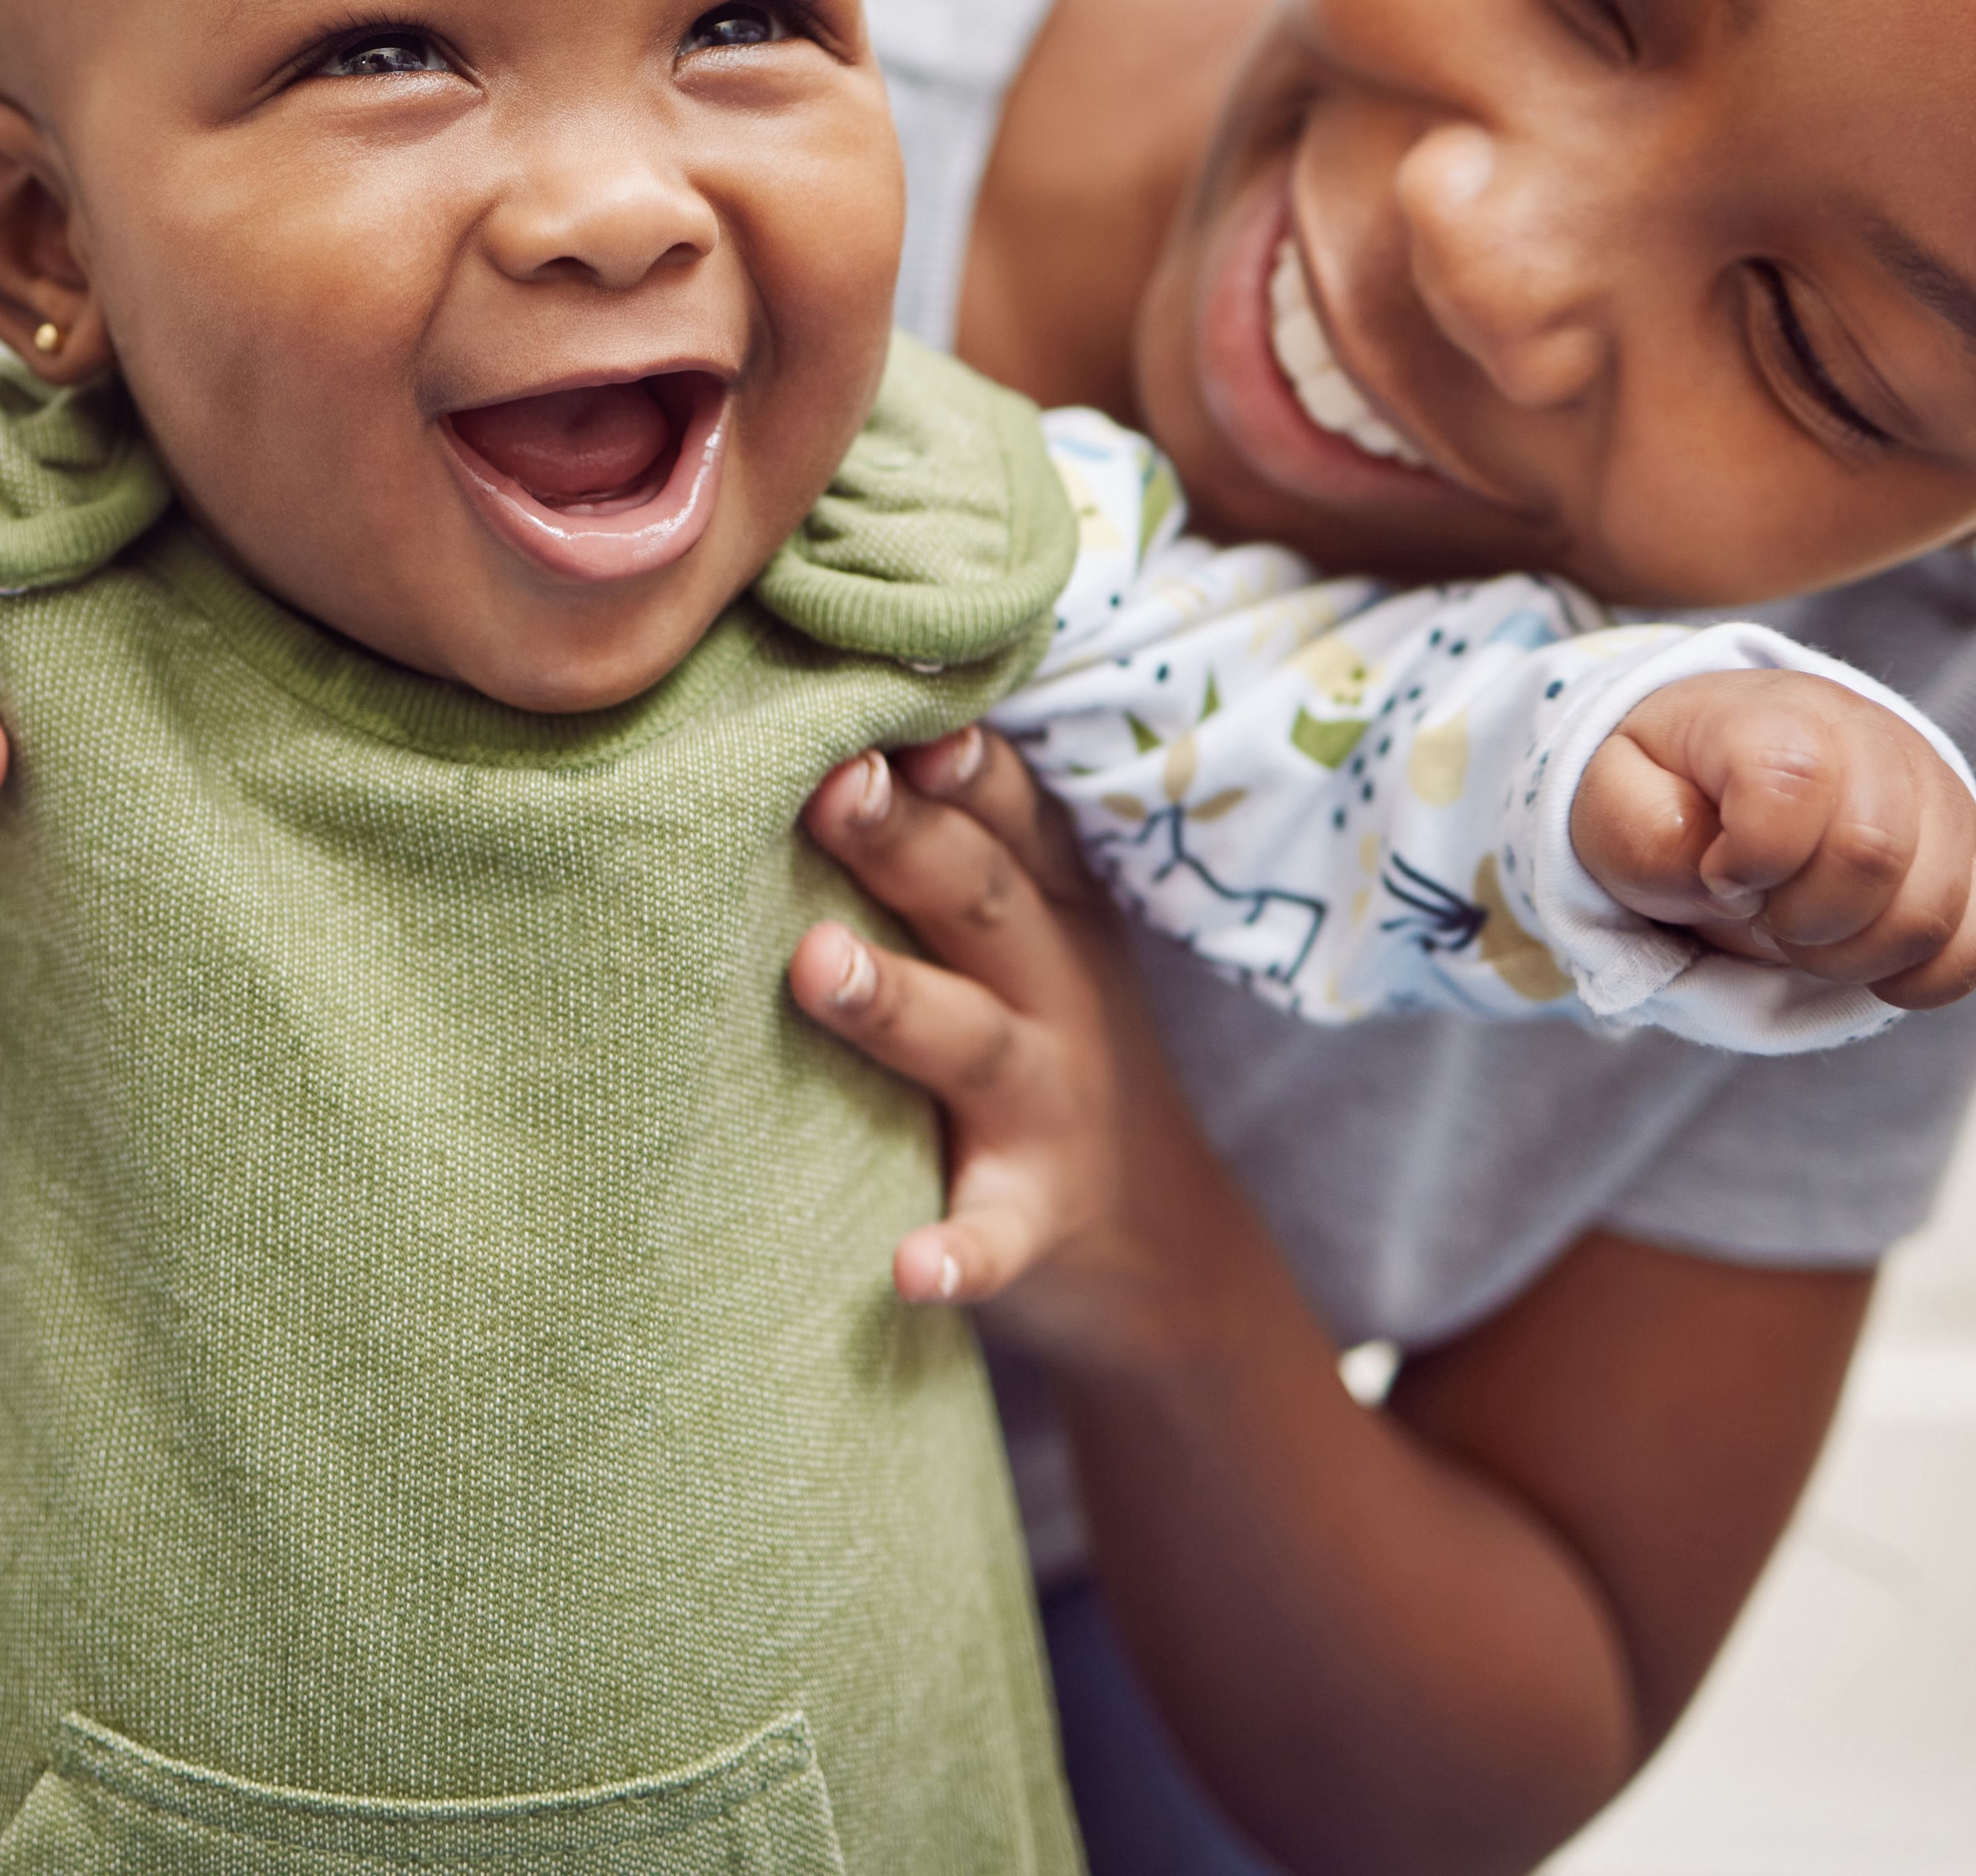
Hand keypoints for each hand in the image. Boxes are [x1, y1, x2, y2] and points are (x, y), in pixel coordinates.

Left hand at [783, 728, 1182, 1369]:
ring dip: (895, 1001)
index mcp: (1046, 909)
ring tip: (814, 965)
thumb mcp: (1030, 932)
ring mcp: (1050, 1105)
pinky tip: (910, 1270)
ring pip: (972, 1039)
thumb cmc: (1042, 1045)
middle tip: (833, 786)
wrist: (1161, 1243)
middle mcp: (1054, 991)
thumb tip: (824, 726)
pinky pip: (998, 1233)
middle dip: (908, 839)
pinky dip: (961, 1252)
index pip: (1006, 811)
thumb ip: (954, 839)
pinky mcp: (1039, 1217)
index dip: (957, 757)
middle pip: (980, 900)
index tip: (879, 706)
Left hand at [1574, 669, 1975, 1010]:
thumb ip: (1643, 837)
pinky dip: (1915, 976)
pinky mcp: (1973, 856)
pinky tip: (1861, 962)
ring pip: (1931, 911)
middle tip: (1762, 914)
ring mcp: (1937, 797)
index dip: (1752, 856)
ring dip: (1851, 955)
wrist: (1729, 768)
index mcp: (1778, 715)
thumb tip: (1724, 879)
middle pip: (1872, 855)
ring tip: (1803, 933)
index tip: (1721, 872)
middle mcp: (1876, 742)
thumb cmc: (1671, 788)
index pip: (1794, 782)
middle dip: (1801, 919)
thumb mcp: (1615, 800)